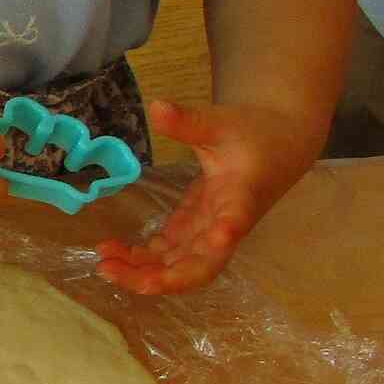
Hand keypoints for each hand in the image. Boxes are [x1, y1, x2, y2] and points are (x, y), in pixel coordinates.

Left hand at [96, 97, 321, 293]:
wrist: (279, 141)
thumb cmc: (255, 131)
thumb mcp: (221, 121)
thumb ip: (189, 121)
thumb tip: (156, 107)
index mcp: (241, 196)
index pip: (234, 223)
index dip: (223, 236)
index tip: (213, 239)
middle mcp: (228, 223)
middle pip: (200, 263)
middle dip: (160, 276)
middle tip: (113, 271)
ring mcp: (212, 229)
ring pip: (180, 263)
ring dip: (143, 269)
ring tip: (103, 264)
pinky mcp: (198, 226)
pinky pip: (170, 250)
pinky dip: (143, 255)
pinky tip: (113, 252)